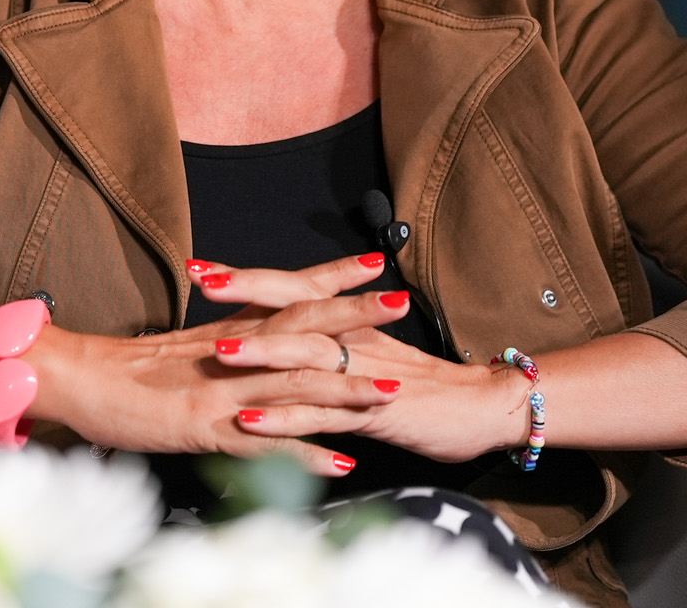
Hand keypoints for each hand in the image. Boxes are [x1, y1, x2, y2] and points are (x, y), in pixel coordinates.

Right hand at [25, 254, 401, 475]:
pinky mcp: (205, 426)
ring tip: (390, 393)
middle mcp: (231, 351)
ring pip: (293, 382)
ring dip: (346, 388)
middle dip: (358, 316)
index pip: (290, 293)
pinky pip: (265, 440)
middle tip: (404, 303)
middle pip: (303, 325)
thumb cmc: (121, 369)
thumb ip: (222, 344)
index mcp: (227, 329)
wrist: (73, 377)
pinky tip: (340, 463)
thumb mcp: (181, 349)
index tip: (376, 262)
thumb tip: (253, 342)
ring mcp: (221, 388)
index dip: (335, 277)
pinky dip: (306, 452)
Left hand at [188, 254, 532, 463]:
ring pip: (305, 358)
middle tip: (201, 280)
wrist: (485, 407)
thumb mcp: (370, 360)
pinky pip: (322, 415)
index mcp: (348, 325)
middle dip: (244, 293)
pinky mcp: (373, 414)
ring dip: (260, 353)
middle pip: (293, 307)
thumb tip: (289, 341)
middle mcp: (352, 340)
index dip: (248, 278)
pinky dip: (285, 418)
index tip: (203, 266)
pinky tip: (251, 420)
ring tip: (216, 353)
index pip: (292, 290)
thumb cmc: (426, 388)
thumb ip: (332, 349)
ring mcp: (361, 376)